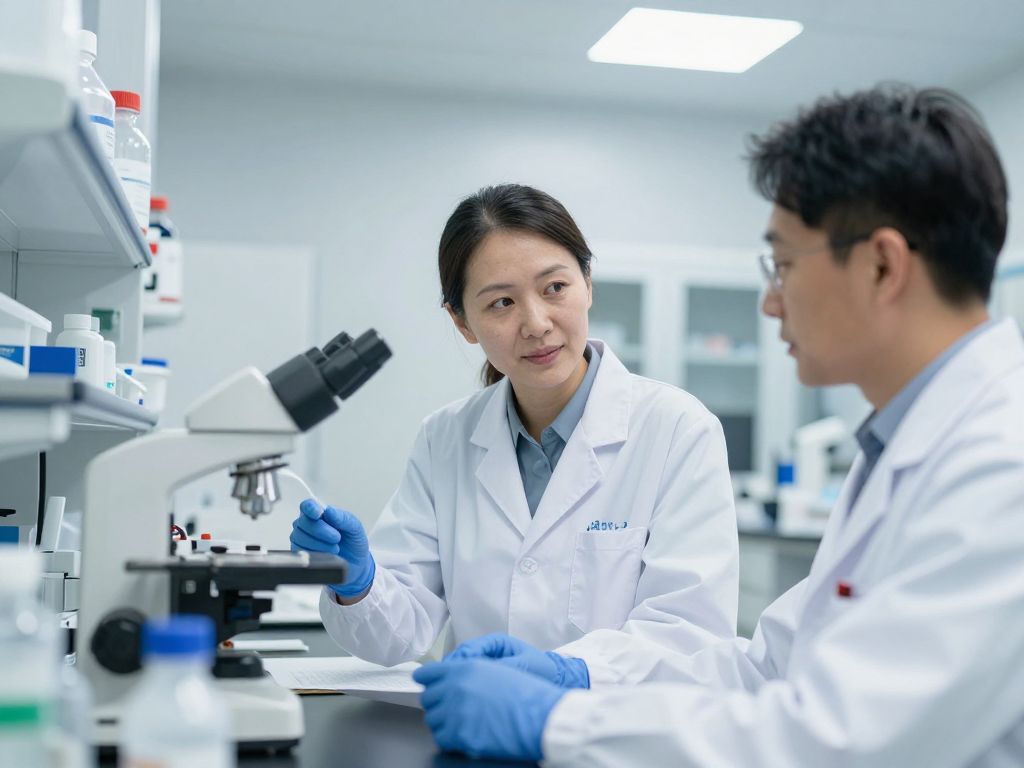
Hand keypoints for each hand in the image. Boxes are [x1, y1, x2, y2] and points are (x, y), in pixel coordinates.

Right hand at [289, 499, 375, 596]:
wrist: (355, 564)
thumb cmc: (353, 542)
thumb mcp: (354, 527)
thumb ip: (343, 518)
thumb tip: (329, 511)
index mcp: (320, 513)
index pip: (307, 506)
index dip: (310, 508)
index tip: (318, 513)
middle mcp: (308, 525)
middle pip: (303, 522)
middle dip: (321, 530)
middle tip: (336, 537)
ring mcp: (302, 539)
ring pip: (300, 537)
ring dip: (320, 544)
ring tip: (335, 548)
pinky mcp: (300, 553)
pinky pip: (300, 551)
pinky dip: (316, 553)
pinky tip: (327, 554)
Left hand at [414, 659, 566, 760]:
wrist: (540, 716)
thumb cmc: (525, 693)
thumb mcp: (495, 670)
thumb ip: (468, 672)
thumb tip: (448, 681)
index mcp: (465, 669)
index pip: (430, 673)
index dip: (426, 680)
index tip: (425, 683)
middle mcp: (456, 688)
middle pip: (428, 698)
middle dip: (437, 702)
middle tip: (450, 708)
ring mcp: (457, 713)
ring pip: (432, 719)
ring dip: (442, 721)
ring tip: (458, 723)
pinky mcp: (461, 736)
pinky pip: (442, 738)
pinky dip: (449, 738)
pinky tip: (462, 735)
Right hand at [446, 633, 589, 688]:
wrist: (554, 678)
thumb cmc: (542, 669)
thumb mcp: (524, 665)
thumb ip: (504, 666)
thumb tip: (484, 671)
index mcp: (497, 642)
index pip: (471, 647)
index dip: (460, 659)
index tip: (453, 670)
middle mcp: (489, 650)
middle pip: (463, 657)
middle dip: (454, 668)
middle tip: (446, 681)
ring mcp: (487, 661)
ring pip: (464, 667)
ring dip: (457, 677)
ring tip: (450, 689)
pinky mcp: (488, 674)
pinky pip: (472, 677)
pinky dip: (465, 683)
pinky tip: (460, 694)